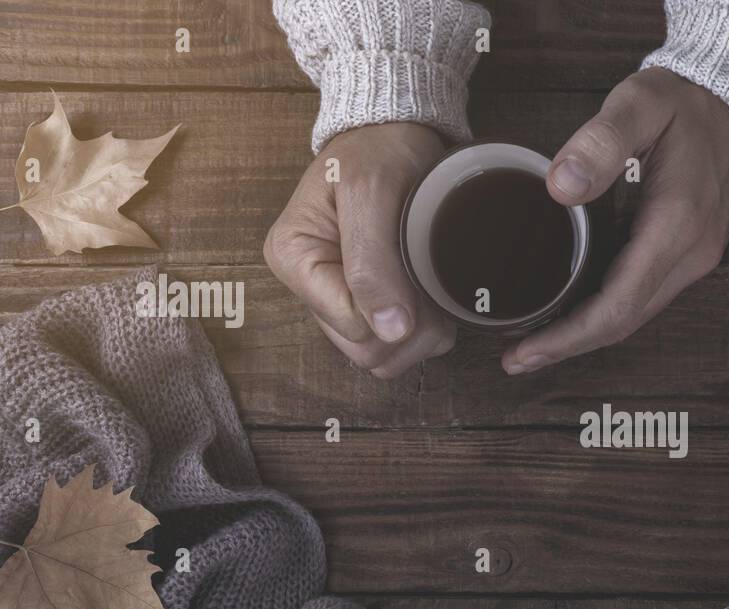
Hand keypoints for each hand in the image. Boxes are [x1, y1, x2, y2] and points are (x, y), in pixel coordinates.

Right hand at [264, 123, 456, 378]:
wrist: (397, 132)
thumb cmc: (378, 150)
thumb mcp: (371, 191)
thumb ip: (373, 261)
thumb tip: (388, 331)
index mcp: (294, 258)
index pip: (352, 326)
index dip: (396, 312)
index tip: (421, 275)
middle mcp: (310, 286)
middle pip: (366, 351)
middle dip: (411, 330)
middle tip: (435, 285)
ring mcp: (338, 298)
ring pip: (383, 357)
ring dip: (420, 334)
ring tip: (433, 287)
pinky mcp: (366, 303)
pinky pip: (397, 345)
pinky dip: (423, 329)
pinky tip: (430, 294)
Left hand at [502, 67, 728, 374]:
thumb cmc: (688, 98)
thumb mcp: (642, 102)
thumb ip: (601, 141)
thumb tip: (560, 187)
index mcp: (676, 226)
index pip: (616, 306)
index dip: (567, 338)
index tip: (523, 352)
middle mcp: (692, 254)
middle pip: (624, 322)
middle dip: (568, 346)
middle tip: (516, 358)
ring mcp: (697, 257)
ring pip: (636, 314)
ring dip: (587, 334)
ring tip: (536, 342)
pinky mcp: (693, 252)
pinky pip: (645, 295)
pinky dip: (607, 311)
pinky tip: (575, 309)